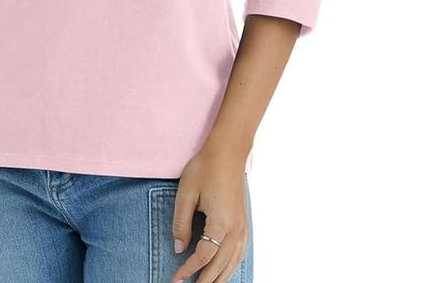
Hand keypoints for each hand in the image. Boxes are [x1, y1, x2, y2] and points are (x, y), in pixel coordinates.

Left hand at [170, 143, 249, 282]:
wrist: (228, 151)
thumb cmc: (205, 168)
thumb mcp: (186, 193)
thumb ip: (181, 223)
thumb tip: (179, 248)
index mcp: (221, 223)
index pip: (203, 256)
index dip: (188, 270)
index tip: (176, 279)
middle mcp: (235, 229)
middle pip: (220, 265)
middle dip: (204, 281)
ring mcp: (243, 226)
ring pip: (233, 262)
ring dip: (220, 278)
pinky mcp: (244, 221)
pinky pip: (241, 252)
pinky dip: (232, 266)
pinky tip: (226, 270)